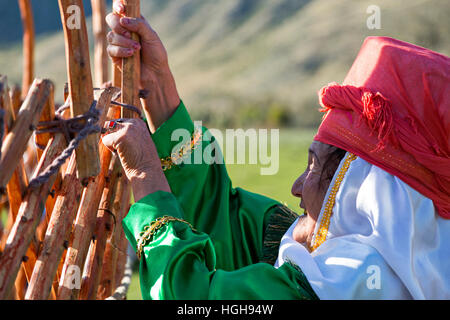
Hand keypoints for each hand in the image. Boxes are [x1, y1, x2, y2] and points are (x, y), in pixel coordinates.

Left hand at [101, 119, 170, 201]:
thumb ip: (125, 134)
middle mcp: (133, 123)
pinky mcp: (119, 137)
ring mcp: (127, 129)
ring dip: (112, 143)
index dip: (119, 134)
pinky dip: (111, 150)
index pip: (119, 122)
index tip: (129, 145)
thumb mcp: (137, 141)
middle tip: (124, 149)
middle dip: (112, 137)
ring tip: (125, 152)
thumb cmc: (142, 159)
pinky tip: (123, 155)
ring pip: (107, 132)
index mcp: (139, 122)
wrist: (148, 171)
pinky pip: (105, 140)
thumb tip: (102, 134)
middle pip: (111, 124)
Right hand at [106, 1, 179, 131]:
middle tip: (128, 32)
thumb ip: (139, 25)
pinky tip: (131, 55)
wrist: (155, 74)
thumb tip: (123, 19)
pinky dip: (121, 51)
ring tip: (137, 49)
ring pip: (111, 35)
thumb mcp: (152, 37)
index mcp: (134, 23)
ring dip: (124, 41)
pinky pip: (111, 49)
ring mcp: (119, 43)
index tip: (121, 8)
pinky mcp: (115, 56)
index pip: (122, 10)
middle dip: (117, 24)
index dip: (118, 6)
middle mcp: (125, 31)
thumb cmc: (156, 55)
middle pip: (111, 20)